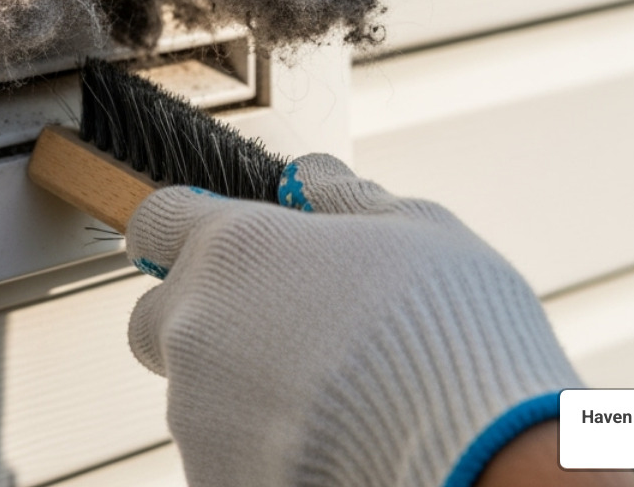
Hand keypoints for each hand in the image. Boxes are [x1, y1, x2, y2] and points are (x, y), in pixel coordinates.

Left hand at [125, 154, 581, 486]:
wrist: (476, 464)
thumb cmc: (454, 340)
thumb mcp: (421, 231)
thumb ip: (347, 196)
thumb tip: (307, 177)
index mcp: (234, 251)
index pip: (157, 222)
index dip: (186, 231)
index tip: (220, 247)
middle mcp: (195, 329)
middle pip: (162, 318)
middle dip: (209, 321)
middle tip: (290, 334)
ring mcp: (197, 415)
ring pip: (196, 394)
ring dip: (244, 391)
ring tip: (336, 399)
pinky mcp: (212, 480)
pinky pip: (222, 454)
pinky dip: (263, 449)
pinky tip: (333, 445)